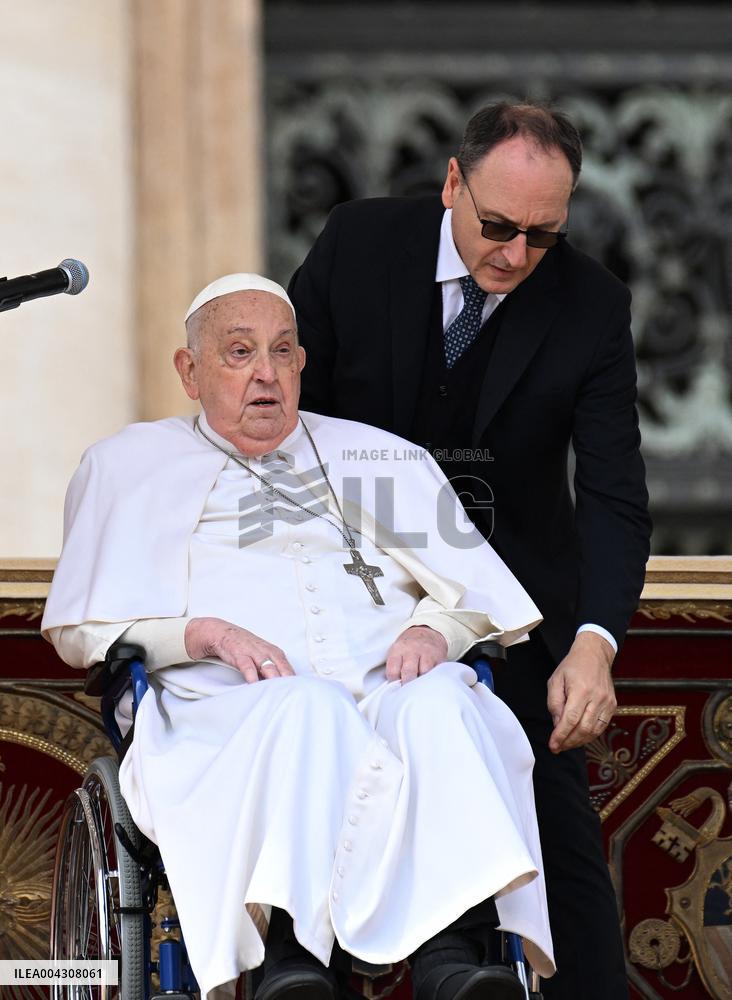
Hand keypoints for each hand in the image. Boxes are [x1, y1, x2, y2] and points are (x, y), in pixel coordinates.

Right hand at [184, 617, 294, 683]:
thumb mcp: (263, 656)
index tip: (300, 693)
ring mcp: (254, 652)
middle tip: (293, 694)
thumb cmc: (246, 648)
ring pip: (268, 667)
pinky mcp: (240, 655)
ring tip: (278, 692)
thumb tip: (283, 688)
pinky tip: (254, 684)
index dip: (295, 681)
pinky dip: (252, 675)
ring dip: (274, 679)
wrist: (224, 633)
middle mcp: (268, 652)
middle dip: (288, 682)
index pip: (289, 669)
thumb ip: (272, 670)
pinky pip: (248, 666)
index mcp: (276, 653)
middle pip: (282, 668)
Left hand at [385, 625, 448, 683]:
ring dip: (421, 682)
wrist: (427, 632)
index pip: (393, 671)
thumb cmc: (408, 648)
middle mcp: (412, 650)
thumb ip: (395, 668)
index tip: (397, 687)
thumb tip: (395, 688)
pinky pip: (436, 671)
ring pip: (424, 672)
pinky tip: (428, 681)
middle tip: (408, 692)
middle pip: (408, 672)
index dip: (394, 682)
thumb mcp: (397, 652)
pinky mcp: (438, 657)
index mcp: (398, 649)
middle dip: (408, 685)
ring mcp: (426, 653)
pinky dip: (432, 678)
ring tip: (419, 687)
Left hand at [546, 631, 615, 752]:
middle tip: (558, 747)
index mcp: (581, 689)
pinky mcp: (613, 705)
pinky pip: (601, 727)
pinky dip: (590, 735)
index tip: (553, 745)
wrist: (594, 654)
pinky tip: (580, 736)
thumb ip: (554, 703)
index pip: (570, 719)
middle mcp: (597, 697)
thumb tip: (557, 724)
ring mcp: (607, 702)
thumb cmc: (572, 666)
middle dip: (569, 742)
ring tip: (567, 743)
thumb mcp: (555, 680)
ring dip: (579, 741)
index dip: (560, 735)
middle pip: (583, 729)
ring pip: (593, 731)